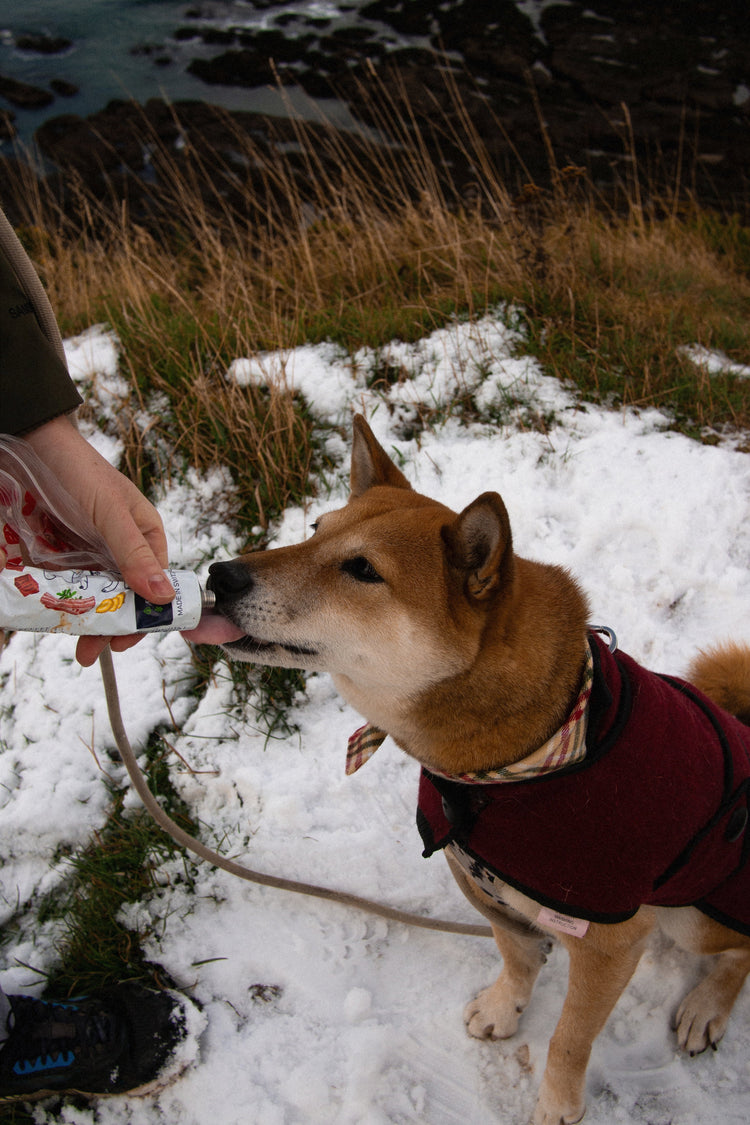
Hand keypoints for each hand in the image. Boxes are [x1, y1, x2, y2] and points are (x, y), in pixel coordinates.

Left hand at [24, 415, 173, 666]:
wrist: (30, 445)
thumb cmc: (79, 471)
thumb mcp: (111, 513)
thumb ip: (135, 554)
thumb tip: (163, 596)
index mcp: (146, 538)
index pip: (152, 587)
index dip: (142, 617)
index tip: (125, 642)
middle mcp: (121, 550)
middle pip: (122, 598)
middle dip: (109, 627)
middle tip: (90, 651)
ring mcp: (90, 554)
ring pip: (93, 597)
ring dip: (84, 622)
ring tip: (73, 645)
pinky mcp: (60, 555)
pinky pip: (64, 586)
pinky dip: (59, 605)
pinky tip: (51, 620)